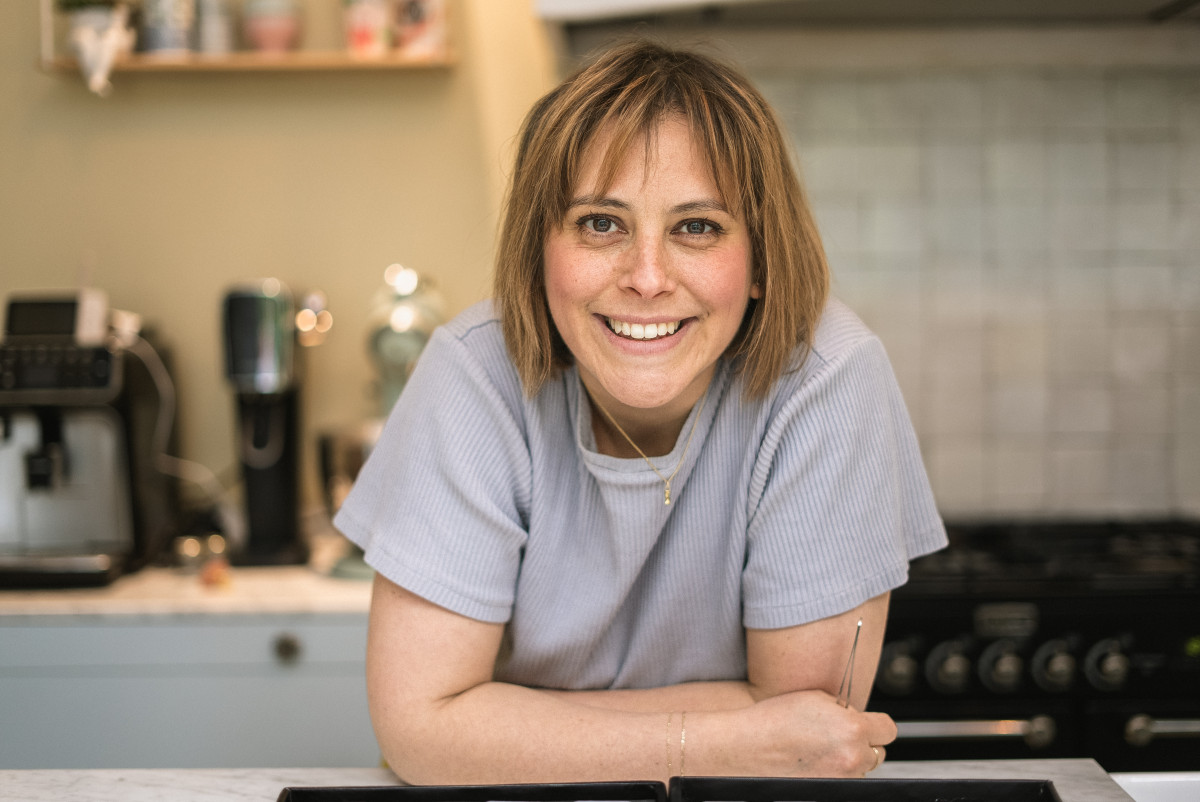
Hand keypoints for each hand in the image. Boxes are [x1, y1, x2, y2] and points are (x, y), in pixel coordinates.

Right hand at [729, 689, 895, 776]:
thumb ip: (845, 709)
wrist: (745, 748)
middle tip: (836, 735)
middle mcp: (852, 758)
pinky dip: (835, 774)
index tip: (866, 722)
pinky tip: (813, 763)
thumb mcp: (816, 699)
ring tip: (818, 750)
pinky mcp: (830, 792)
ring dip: (849, 760)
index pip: (888, 729)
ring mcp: (842, 781)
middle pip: (879, 752)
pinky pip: (845, 781)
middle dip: (863, 742)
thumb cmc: (773, 721)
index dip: (876, 723)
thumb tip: (858, 717)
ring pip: (861, 769)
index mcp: (852, 729)